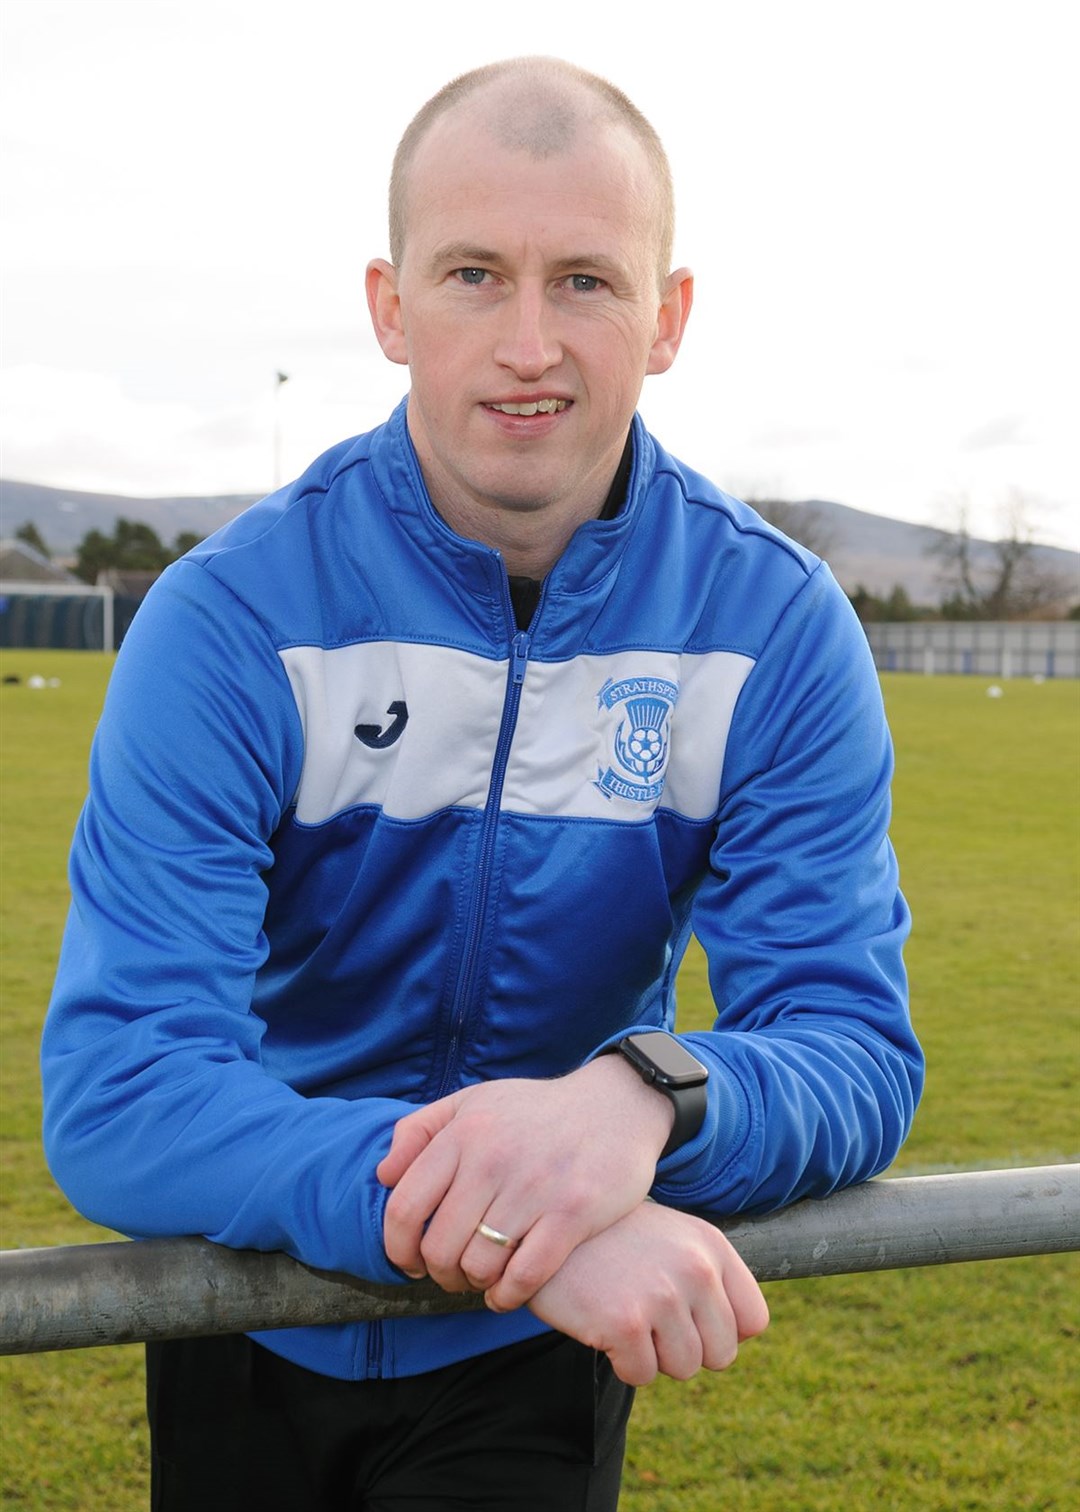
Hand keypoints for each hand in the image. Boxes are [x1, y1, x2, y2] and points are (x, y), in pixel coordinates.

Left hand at [377, 1057, 674, 1308]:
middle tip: (451, 1275)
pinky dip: (508, 1296)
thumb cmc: (536, 1110)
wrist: (616, 1105)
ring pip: (479, 1266)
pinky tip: (507, 1293)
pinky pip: (525, 1276)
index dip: (397, 1247)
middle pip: (439, 1247)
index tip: (410, 1261)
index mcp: (463, 1133)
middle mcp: (492, 1159)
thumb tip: (383, 1177)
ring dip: (474, 1285)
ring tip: (481, 1280)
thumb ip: (419, 1131)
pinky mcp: (573, 1213)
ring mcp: (534, 1188)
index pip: (404, 1208)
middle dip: (438, 1274)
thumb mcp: (474, 1101)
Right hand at [525, 1201, 768, 1385]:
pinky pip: (642, 1375)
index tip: (689, 1320)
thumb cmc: (611, 1240)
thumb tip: (742, 1333)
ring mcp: (662, 1296)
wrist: (546, 1228)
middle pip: (721, 1354)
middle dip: (685, 1348)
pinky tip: (603, 1324)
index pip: (753, 1320)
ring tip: (625, 1315)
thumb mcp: (671, 1238)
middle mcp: (695, 1269)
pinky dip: (621, 1362)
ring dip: (653, 1355)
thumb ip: (709, 1276)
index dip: (722, 1331)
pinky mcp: (626, 1323)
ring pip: (683, 1369)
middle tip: (649, 1319)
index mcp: (711, 1247)